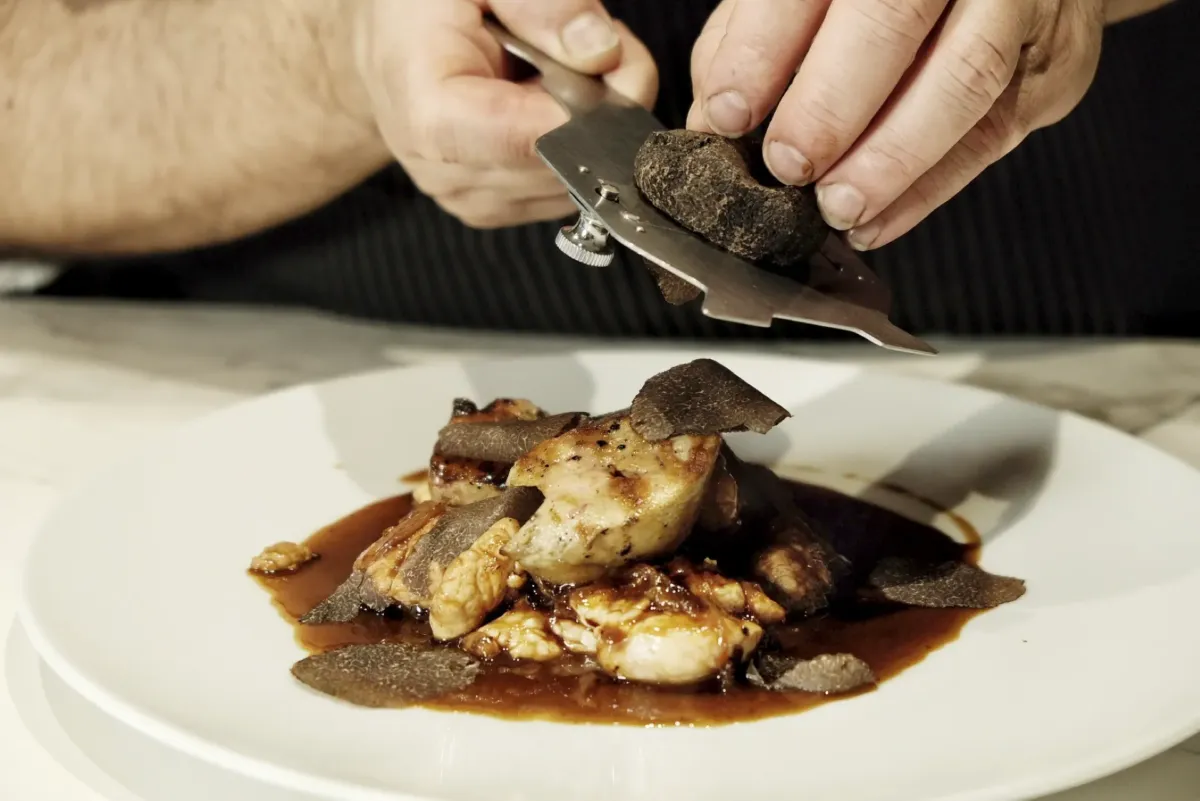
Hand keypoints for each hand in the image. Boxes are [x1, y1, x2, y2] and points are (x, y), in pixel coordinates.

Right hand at [353, 0, 657, 228]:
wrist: (385, 48)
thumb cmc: (419, 11)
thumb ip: (541, 3)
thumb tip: (601, 52)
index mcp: (432, 114)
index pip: (538, 138)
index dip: (593, 104)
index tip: (612, 58)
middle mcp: (449, 172)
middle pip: (569, 161)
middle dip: (601, 104)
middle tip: (585, 46)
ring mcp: (473, 199)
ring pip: (579, 179)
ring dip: (589, 126)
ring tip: (553, 72)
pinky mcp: (495, 210)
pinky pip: (566, 188)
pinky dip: (574, 148)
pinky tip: (545, 106)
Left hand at [689, 0, 1103, 249]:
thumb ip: (754, 35)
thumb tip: (712, 114)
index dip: (764, 47)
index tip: (729, 112)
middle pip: (894, 19)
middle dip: (831, 104)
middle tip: (788, 164)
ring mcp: (1022, 2)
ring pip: (964, 79)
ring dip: (891, 159)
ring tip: (837, 206)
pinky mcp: (1057, 66)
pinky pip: (992, 134)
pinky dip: (928, 188)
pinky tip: (878, 219)